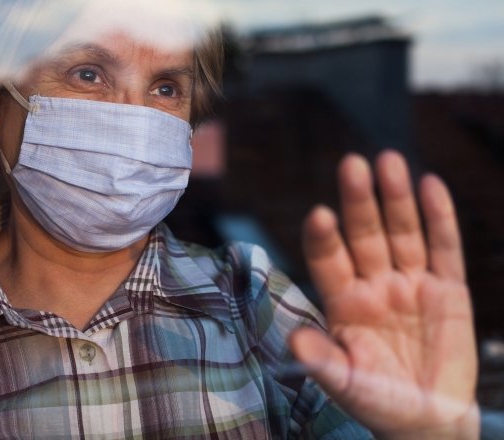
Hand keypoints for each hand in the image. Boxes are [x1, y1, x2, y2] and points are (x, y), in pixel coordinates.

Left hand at [290, 151, 478, 438]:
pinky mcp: (447, 289)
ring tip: (389, 161)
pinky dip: (439, 218)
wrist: (427, 419)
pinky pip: (444, 248)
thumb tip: (294, 340)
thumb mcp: (347, 384)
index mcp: (343, 301)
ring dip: (396, 198)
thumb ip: (322, 361)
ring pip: (402, 232)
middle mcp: (373, 284)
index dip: (323, 238)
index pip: (327, 259)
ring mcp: (410, 283)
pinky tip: (430, 185)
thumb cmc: (378, 402)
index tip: (320, 215)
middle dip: (359, 201)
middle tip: (352, 164)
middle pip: (364, 234)